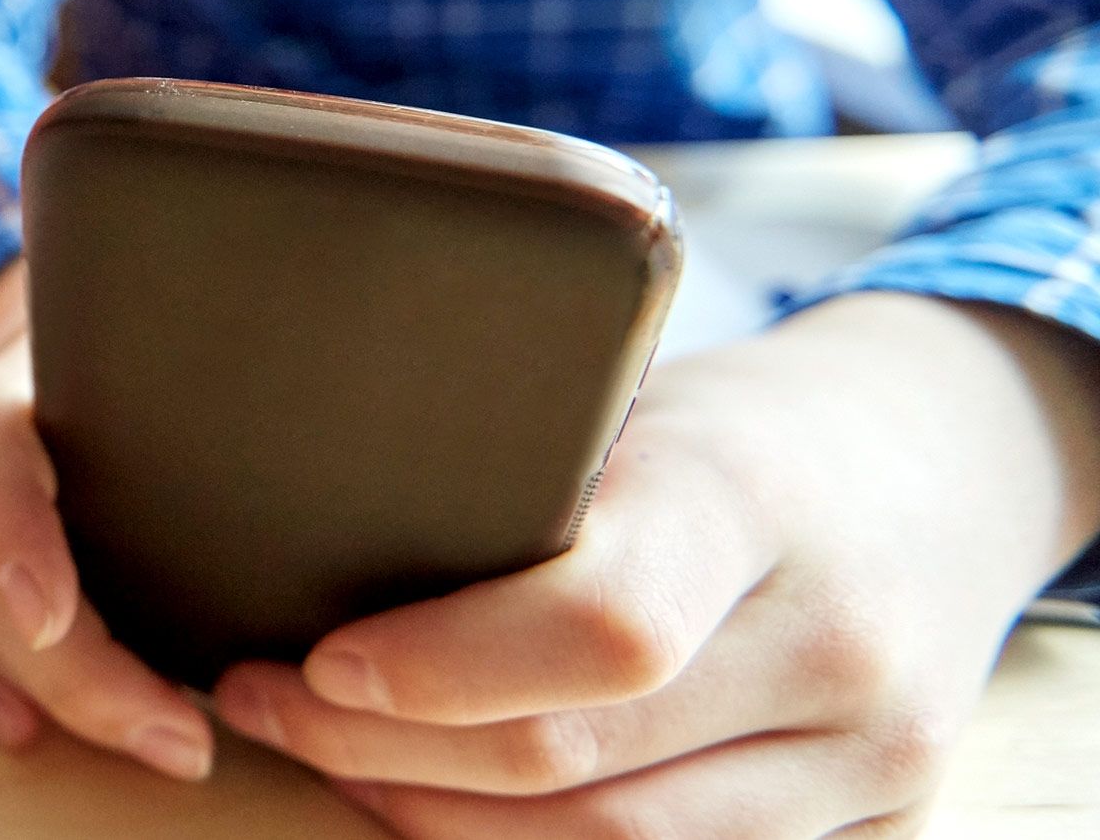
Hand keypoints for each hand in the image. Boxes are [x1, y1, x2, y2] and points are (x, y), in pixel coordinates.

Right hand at [0, 262, 216, 778]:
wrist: (27, 311)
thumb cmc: (107, 322)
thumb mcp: (136, 317)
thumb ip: (196, 358)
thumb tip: (314, 403)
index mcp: (1, 389)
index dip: (13, 546)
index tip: (57, 623)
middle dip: (75, 675)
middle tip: (184, 737)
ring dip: (46, 697)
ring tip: (157, 742)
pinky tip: (28, 728)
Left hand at [210, 293, 1099, 838]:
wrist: (939, 469)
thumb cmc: (737, 429)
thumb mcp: (638, 408)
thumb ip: (517, 485)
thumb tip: (301, 540)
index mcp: (758, 501)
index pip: (599, 626)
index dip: (437, 668)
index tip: (315, 660)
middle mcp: (837, 643)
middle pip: (580, 762)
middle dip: (387, 753)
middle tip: (266, 703)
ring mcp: (872, 755)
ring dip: (440, 822)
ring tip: (331, 757)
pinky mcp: (877, 824)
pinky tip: (439, 802)